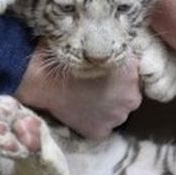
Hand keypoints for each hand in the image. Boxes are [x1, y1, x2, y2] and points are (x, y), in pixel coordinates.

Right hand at [15, 46, 142, 138]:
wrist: (42, 79)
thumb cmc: (66, 56)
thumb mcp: (96, 43)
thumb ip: (114, 49)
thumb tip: (118, 49)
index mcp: (133, 71)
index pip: (133, 72)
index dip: (119, 71)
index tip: (104, 70)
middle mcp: (131, 97)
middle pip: (129, 94)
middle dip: (116, 90)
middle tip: (94, 85)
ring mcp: (116, 117)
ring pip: (117, 112)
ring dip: (107, 107)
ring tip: (86, 98)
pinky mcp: (100, 131)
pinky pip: (103, 127)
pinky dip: (94, 121)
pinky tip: (81, 112)